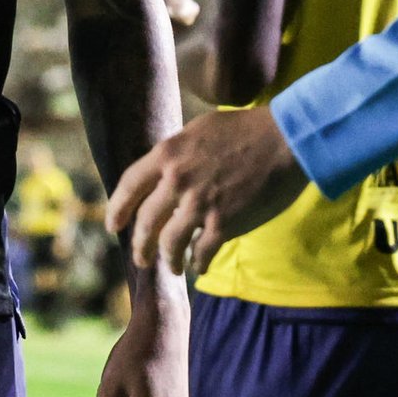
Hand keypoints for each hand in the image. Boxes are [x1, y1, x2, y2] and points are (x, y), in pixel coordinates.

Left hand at [105, 109, 306, 278]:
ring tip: (172, 267)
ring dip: (168, 260)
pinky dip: (198, 264)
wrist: (284, 140)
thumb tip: (161, 174)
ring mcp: (200, 204)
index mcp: (168, 154)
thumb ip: (176, 154)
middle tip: (140, 258)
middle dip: (139, 246)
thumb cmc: (246, 130)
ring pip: (169, 244)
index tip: (113, 225)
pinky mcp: (224, 224)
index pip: (129, 186)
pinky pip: (201, 253)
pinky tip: (199, 266)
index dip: (117, 209)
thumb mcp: (199, 130)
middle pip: (146, 222)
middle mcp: (178, 181)